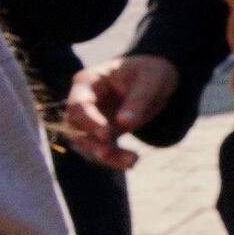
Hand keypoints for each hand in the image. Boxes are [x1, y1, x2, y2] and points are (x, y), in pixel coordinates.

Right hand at [60, 53, 173, 167]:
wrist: (157, 79)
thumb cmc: (151, 72)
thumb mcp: (151, 80)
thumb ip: (137, 100)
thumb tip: (124, 123)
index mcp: (88, 82)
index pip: (78, 105)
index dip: (89, 122)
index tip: (106, 135)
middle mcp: (84, 101)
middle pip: (76, 128)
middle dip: (92, 143)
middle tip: (110, 153)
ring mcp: (91, 118)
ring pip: (87, 143)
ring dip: (106, 156)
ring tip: (132, 161)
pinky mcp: (103, 132)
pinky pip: (102, 149)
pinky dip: (115, 159)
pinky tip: (132, 162)